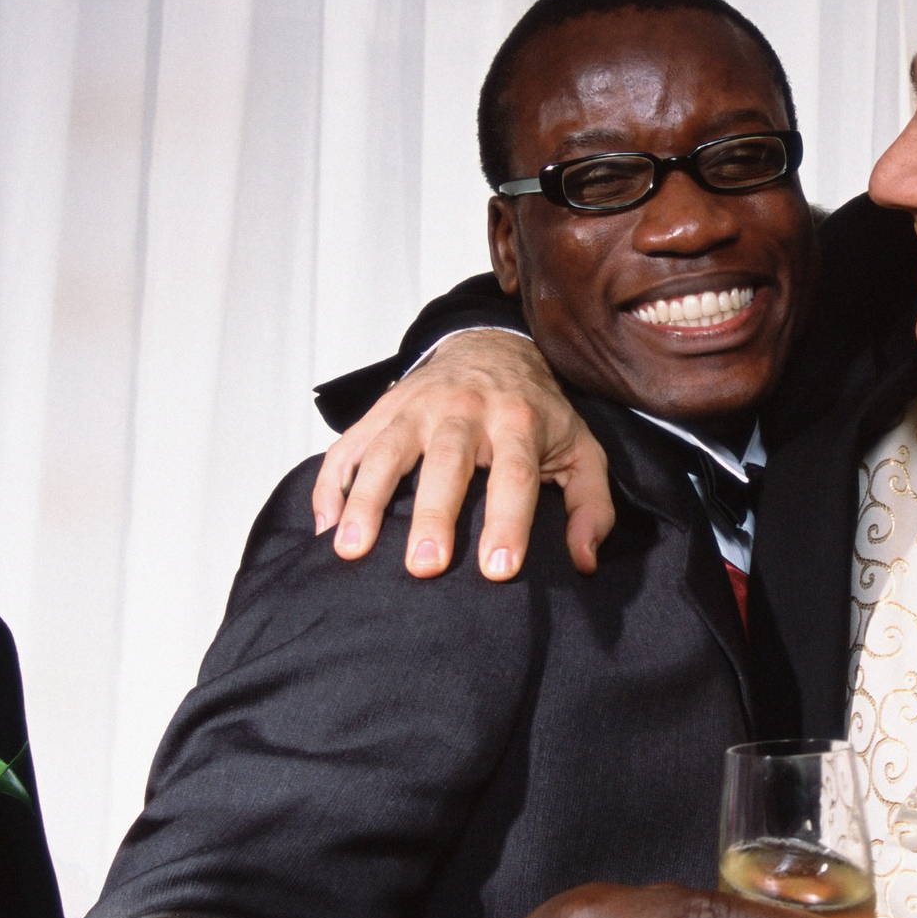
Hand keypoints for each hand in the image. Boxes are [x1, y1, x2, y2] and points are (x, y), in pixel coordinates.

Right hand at [311, 330, 614, 578]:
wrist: (492, 346)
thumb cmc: (538, 413)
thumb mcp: (582, 451)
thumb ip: (591, 506)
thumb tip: (583, 561)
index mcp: (519, 422)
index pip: (515, 476)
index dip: (507, 523)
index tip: (498, 571)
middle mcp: (465, 411)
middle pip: (446, 462)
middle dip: (433, 514)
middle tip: (424, 566)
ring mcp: (416, 408)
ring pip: (386, 452)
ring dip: (366, 501)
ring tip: (351, 550)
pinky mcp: (381, 411)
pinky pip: (348, 447)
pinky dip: (331, 485)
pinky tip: (326, 526)